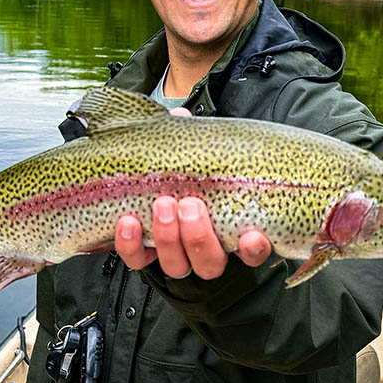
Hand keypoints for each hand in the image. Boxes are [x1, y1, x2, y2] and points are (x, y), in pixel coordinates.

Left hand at [113, 106, 271, 278]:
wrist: (131, 183)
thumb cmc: (174, 169)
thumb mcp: (184, 151)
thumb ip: (187, 138)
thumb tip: (180, 117)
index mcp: (227, 227)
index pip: (252, 250)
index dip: (253, 249)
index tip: (251, 235)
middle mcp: (203, 249)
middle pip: (210, 262)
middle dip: (199, 235)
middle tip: (190, 203)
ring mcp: (173, 255)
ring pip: (177, 265)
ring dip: (169, 237)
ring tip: (162, 204)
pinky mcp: (142, 255)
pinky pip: (137, 260)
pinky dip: (131, 244)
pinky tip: (128, 222)